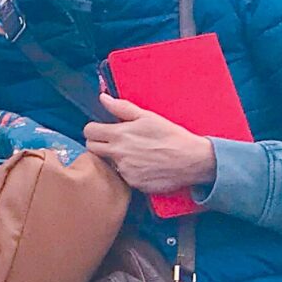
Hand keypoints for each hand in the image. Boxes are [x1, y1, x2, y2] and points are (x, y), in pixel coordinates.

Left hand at [83, 97, 216, 196]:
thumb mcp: (147, 117)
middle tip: (113, 142)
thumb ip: (122, 108)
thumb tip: (103, 98)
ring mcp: (125, 171)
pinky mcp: (134, 183)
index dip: (94, 129)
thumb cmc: (171, 136)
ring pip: (108, 164)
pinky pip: (124, 177)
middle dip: (98, 144)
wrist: (192, 160)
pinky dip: (130, 171)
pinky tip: (144, 165)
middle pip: (92, 148)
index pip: (89, 131)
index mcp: (119, 135)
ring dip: (116, 159)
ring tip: (135, 154)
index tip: (102, 130)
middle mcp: (118, 154)